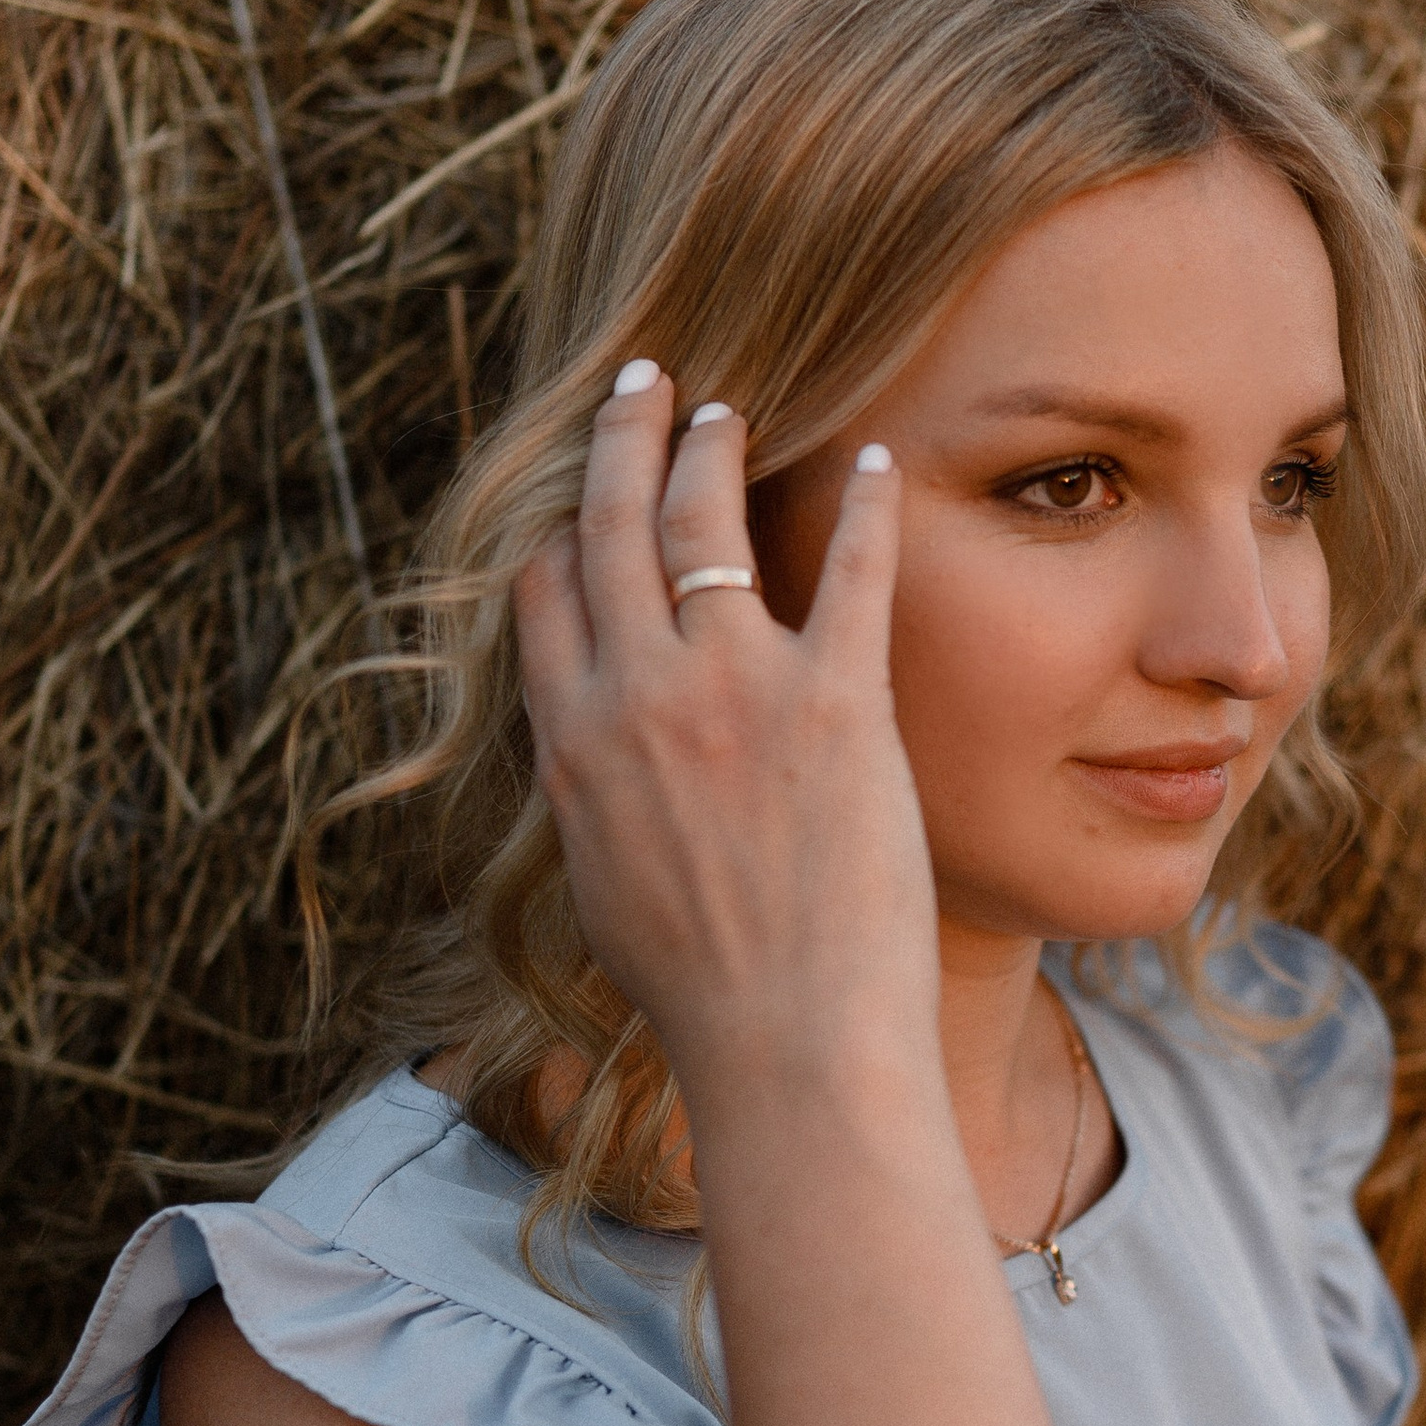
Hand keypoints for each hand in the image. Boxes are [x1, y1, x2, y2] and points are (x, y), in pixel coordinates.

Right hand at [513, 370, 942, 1100]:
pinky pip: (851, 571)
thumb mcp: (606, 886)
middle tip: (647, 383)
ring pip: (708, 519)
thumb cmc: (703, 994)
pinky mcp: (837, 702)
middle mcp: (639, 696)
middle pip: (614, 523)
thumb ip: (596, 796)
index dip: (566, 524)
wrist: (785, 1043)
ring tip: (733, 407)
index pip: (547, 590)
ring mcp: (736, 690)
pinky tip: (878, 459)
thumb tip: (591, 763)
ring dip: (716, 447)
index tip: (589, 489)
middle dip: (627, 436)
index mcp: (574, 742)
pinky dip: (864, 503)